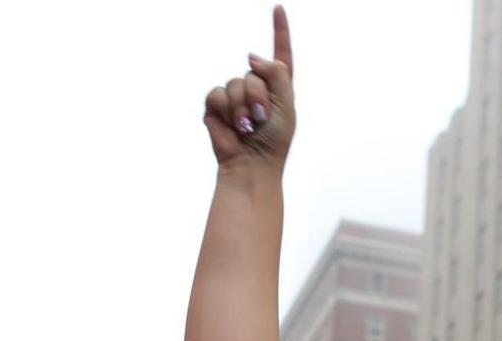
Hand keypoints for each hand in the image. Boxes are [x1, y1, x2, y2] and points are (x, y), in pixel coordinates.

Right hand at [203, 5, 295, 170]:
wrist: (253, 164)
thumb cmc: (274, 140)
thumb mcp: (286, 106)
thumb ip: (276, 74)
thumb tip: (251, 57)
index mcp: (278, 88)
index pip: (280, 55)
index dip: (280, 31)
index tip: (279, 8)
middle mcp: (256, 88)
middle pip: (254, 70)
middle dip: (259, 95)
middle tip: (263, 119)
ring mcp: (235, 96)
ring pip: (235, 82)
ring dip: (243, 107)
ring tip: (248, 127)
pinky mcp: (216, 105)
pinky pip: (217, 93)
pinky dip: (226, 110)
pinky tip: (233, 126)